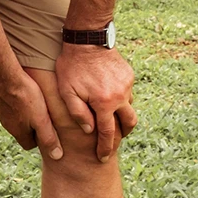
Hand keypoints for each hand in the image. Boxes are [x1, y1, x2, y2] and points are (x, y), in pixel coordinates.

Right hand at [0, 70, 64, 160]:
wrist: (4, 74)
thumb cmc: (26, 96)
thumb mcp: (41, 119)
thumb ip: (48, 138)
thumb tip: (57, 156)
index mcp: (18, 132)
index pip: (29, 145)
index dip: (40, 140)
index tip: (48, 129)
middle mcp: (7, 124)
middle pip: (22, 131)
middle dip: (32, 126)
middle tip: (44, 115)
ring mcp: (1, 111)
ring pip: (15, 117)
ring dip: (25, 113)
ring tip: (35, 102)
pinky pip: (9, 105)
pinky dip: (17, 102)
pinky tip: (24, 91)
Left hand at [54, 45, 136, 161]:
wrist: (87, 38)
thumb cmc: (71, 66)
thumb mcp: (67, 91)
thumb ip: (77, 113)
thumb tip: (89, 131)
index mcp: (105, 102)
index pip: (108, 133)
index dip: (105, 148)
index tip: (102, 158)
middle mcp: (120, 95)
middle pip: (128, 124)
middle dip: (122, 135)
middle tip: (112, 141)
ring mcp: (127, 85)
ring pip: (130, 108)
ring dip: (122, 117)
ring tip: (110, 120)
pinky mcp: (129, 75)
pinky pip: (128, 93)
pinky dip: (121, 100)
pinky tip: (110, 99)